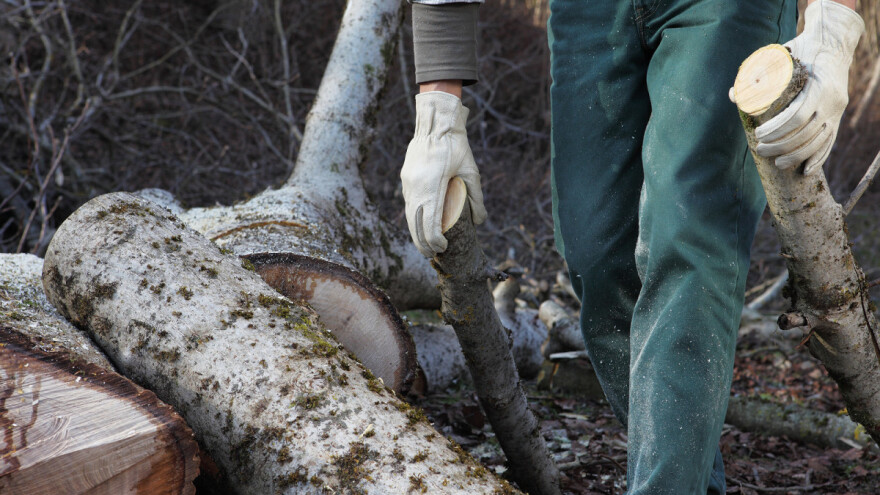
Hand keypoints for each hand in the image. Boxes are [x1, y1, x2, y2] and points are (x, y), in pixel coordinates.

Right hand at [401, 91, 486, 257]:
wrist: (435, 122)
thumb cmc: (456, 145)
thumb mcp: (471, 170)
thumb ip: (476, 196)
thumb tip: (479, 221)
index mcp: (432, 185)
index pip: (429, 221)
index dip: (434, 239)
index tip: (443, 248)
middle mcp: (416, 186)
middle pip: (415, 223)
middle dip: (423, 242)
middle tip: (432, 254)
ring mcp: (408, 183)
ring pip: (409, 215)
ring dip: (416, 233)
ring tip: (425, 246)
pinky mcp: (406, 179)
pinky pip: (408, 204)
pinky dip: (413, 219)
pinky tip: (419, 226)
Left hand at [741, 1, 862, 173]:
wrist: (833, 42)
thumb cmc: (800, 49)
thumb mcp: (779, 55)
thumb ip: (756, 73)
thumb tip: (733, 95)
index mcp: (818, 85)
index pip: (797, 116)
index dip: (777, 129)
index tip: (758, 134)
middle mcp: (832, 100)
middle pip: (806, 132)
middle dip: (782, 146)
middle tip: (760, 149)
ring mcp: (837, 109)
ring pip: (819, 141)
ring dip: (797, 156)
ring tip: (777, 163)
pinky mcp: (838, 116)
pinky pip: (830, 142)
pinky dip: (819, 158)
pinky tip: (806, 170)